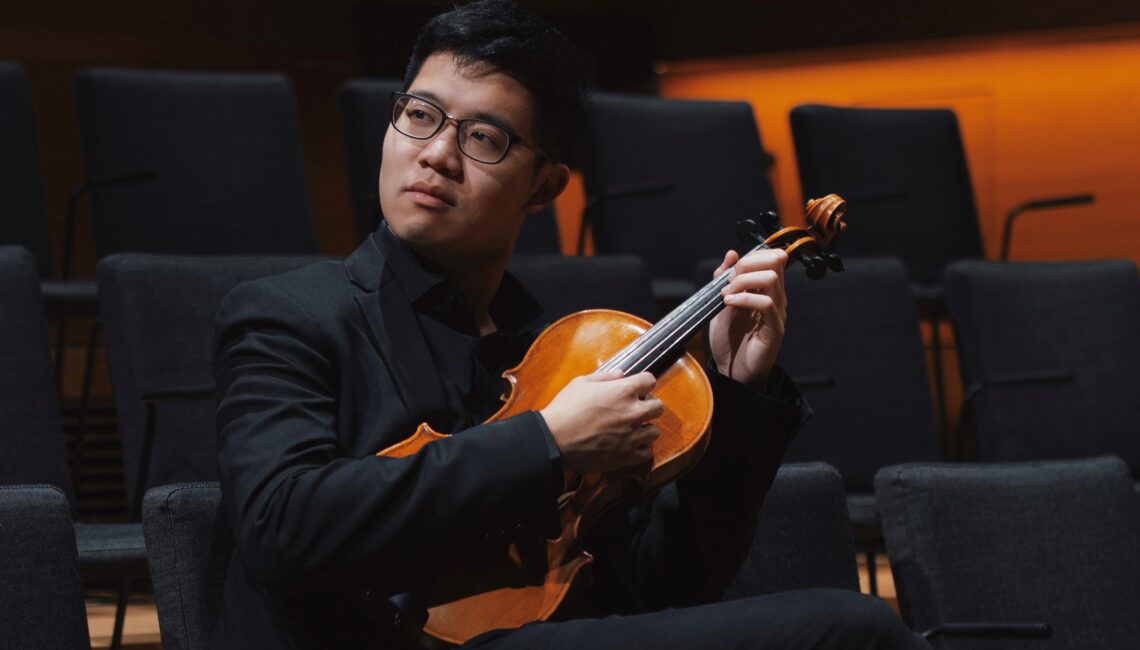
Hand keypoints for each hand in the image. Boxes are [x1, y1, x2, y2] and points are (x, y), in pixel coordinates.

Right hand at [539, 370, 662, 474]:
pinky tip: (629, 445)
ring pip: (655, 431)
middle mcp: (633, 412)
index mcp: (624, 391)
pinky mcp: (627, 456)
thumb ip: (605, 377)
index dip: (644, 384)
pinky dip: (640, 449)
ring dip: (645, 428)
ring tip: (632, 429)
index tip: (638, 388)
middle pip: (659, 407)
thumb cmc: (565, 409)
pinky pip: (646, 453)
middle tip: (636, 409)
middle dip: (649, 406)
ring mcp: (632, 436)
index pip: (650, 381)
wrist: (554, 440)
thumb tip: (620, 375)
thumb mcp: (581, 383)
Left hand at [708, 248, 788, 389]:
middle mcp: (775, 298)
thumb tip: (731, 253)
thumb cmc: (728, 340)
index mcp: (765, 290)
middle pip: (775, 262)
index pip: (772, 258)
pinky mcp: (774, 329)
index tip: (730, 271)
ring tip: (726, 294)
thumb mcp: (720, 303)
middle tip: (728, 281)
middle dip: (747, 265)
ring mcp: (777, 313)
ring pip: (771, 279)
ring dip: (743, 281)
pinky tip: (729, 303)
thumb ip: (724, 278)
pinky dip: (744, 298)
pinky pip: (766, 304)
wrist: (731, 371)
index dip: (752, 256)